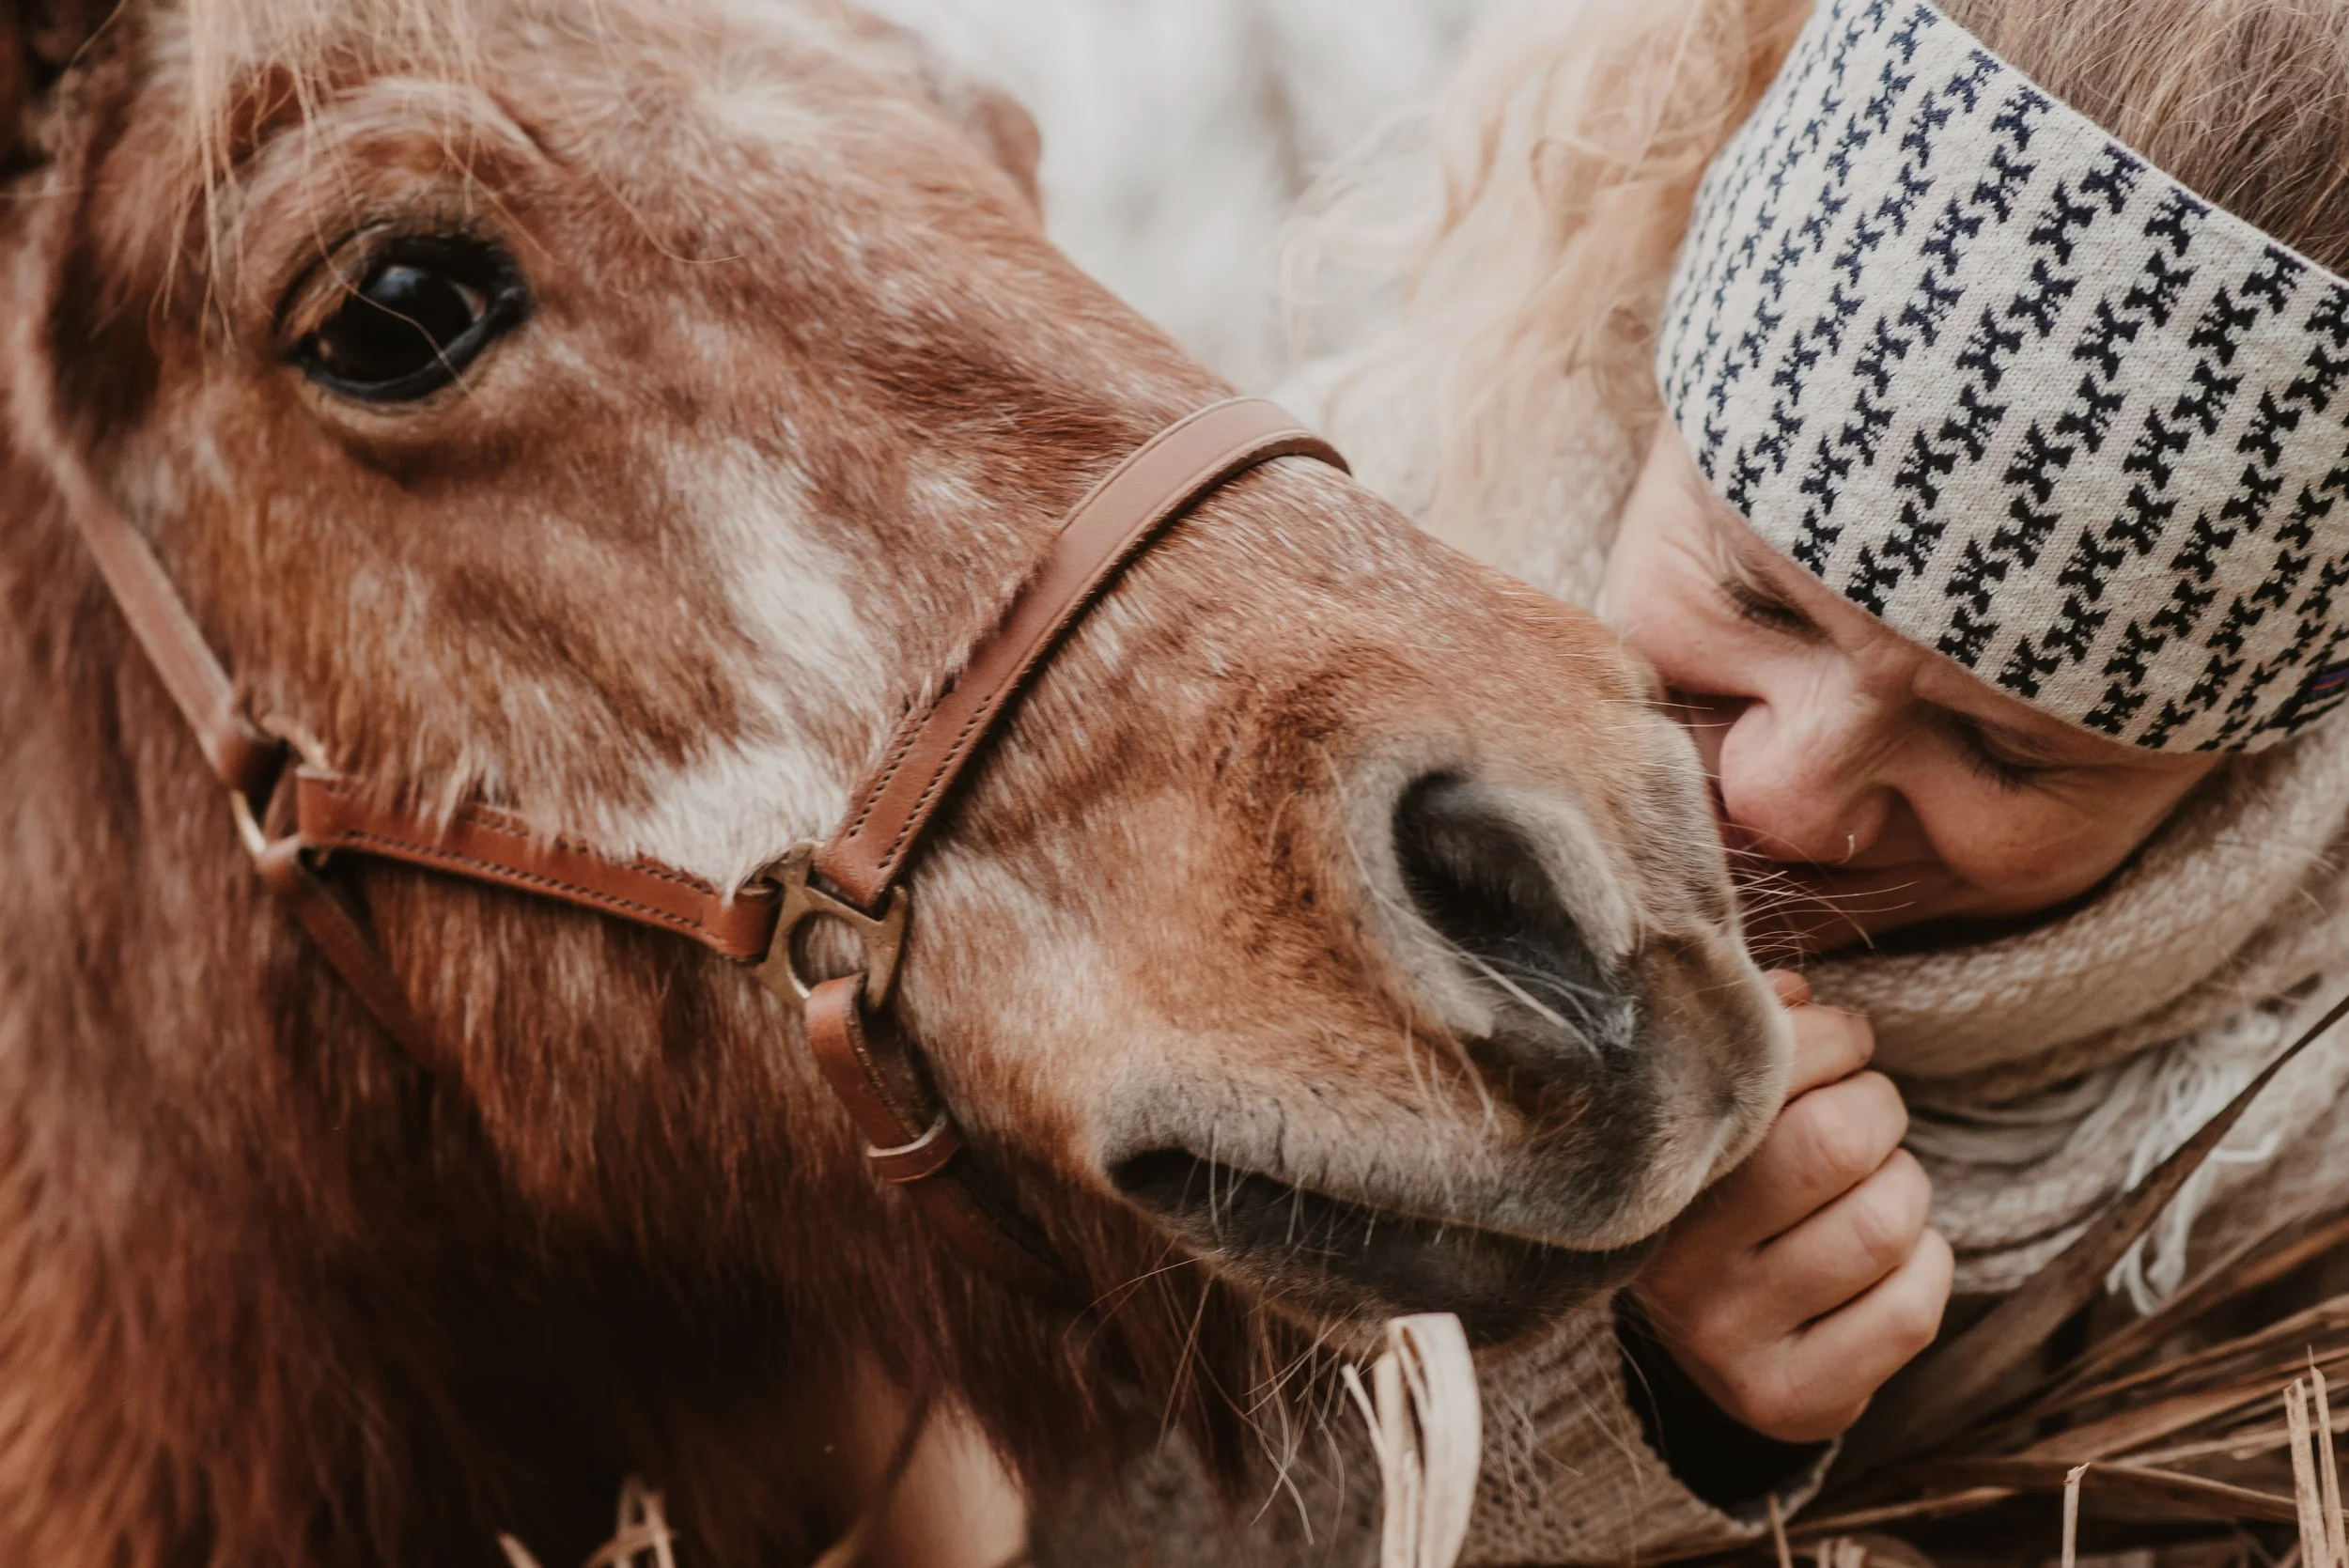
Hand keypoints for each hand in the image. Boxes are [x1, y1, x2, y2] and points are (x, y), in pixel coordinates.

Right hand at [1628, 972, 1952, 1443]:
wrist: (1690, 1328)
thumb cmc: (1713, 1175)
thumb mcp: (1704, 1097)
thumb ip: (1745, 1033)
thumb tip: (1798, 996)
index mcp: (1643, 1168)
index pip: (1765, 1066)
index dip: (1832, 1036)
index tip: (1839, 1040)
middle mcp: (1672, 1266)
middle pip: (1838, 1144)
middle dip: (1877, 1108)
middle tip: (1863, 1114)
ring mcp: (1728, 1343)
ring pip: (1885, 1224)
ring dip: (1904, 1187)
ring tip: (1872, 1187)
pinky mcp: (1791, 1401)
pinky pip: (1914, 1307)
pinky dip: (1926, 1264)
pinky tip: (1887, 1259)